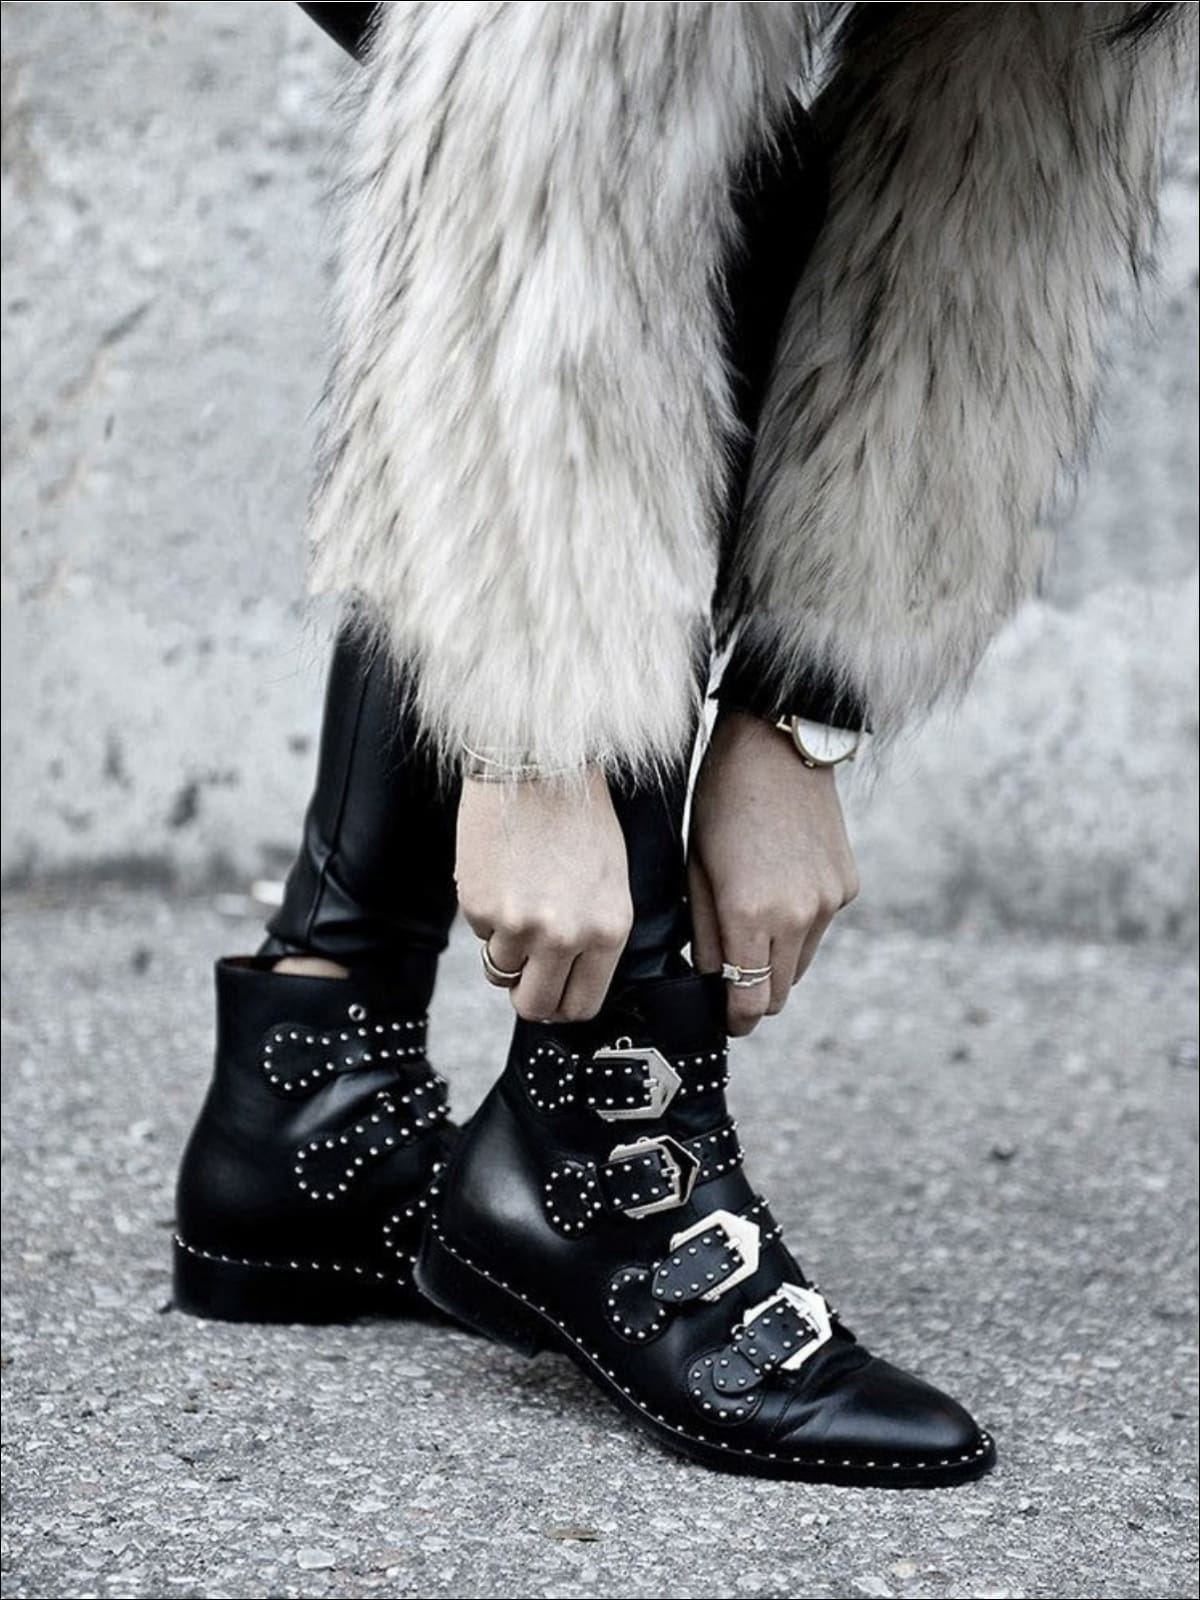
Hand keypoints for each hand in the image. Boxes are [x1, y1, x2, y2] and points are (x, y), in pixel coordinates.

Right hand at [455, 767, 632, 1021]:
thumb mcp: (611, 882)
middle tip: (525, 967)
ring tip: (517, 899)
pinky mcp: (480, 907)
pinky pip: (479, 932)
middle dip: (527, 992)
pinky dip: (486, 912)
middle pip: (535, 1005)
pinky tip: (502, 873)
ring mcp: (519, 925)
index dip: (561, 1003)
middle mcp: (566, 936)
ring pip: (500, 970)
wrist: (536, 766)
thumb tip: (568, 981)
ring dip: (505, 946)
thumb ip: (594, 936)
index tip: (552, 990)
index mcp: (608, 929)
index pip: (582, 1005)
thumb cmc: (579, 817)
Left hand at [687, 709, 858, 1034]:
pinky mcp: (847, 886)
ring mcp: (828, 902)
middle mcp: (797, 917)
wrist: (777, 749)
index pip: (749, 1000)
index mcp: (749, 915)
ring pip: (802, 964)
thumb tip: (710, 978)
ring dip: (778, 961)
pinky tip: (779, 889)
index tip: (726, 1018)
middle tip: (731, 978)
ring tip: (752, 927)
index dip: (736, 1019)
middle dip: (755, 994)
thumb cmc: (721, 804)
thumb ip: (703, 933)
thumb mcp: (695, 869)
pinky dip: (800, 925)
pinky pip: (820, 927)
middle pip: (779, 992)